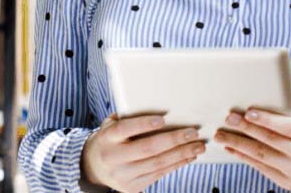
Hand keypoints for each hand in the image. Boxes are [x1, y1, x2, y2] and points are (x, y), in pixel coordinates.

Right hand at [81, 115, 206, 192]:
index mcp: (106, 138)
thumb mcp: (110, 125)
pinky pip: (158, 175)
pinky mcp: (131, 187)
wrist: (93, 167)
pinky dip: (176, 165)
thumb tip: (158, 106)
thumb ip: (128, 117)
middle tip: (193, 132)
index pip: (124, 129)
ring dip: (181, 154)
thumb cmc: (109, 140)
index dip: (143, 124)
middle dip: (173, 140)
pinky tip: (188, 157)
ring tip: (198, 146)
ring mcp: (122, 175)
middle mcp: (112, 157)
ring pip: (157, 164)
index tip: (163, 119)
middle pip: (147, 148)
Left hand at [212, 109, 290, 192]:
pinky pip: (262, 168)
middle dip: (245, 129)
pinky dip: (244, 158)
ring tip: (221, 135)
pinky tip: (232, 149)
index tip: (248, 111)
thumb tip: (261, 105)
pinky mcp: (289, 183)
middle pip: (271, 140)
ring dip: (238, 144)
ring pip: (262, 156)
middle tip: (228, 119)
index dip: (266, 119)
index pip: (288, 127)